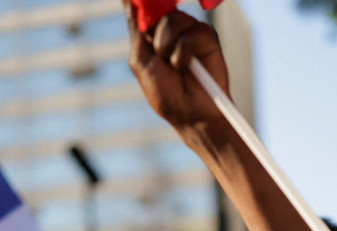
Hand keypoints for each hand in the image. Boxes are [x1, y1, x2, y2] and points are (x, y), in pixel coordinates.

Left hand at [123, 0, 228, 131]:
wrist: (190, 113)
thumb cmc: (164, 92)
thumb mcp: (141, 61)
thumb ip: (136, 30)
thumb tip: (128, 0)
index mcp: (153, 33)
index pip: (146, 7)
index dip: (143, 4)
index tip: (138, 9)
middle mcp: (172, 28)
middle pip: (160, 9)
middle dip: (155, 35)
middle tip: (159, 55)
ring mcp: (191, 31)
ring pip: (175, 19)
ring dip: (168, 46)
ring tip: (174, 67)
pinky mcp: (208, 37)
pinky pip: (193, 33)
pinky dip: (184, 54)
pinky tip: (187, 68)